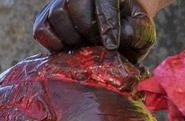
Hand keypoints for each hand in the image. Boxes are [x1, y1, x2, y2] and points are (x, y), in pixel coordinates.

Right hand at [33, 0, 155, 63]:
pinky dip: (53, 43)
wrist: (116, 38)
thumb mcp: (143, 33)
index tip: (112, 45)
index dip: (106, 23)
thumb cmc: (130, 34)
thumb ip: (138, 31)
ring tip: (84, 48)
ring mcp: (59, 5)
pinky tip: (68, 51)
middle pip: (74, 3)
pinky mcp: (46, 22)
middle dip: (87, 28)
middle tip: (97, 46)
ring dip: (72, 36)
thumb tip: (123, 34)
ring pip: (57, 14)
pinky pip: (41, 30)